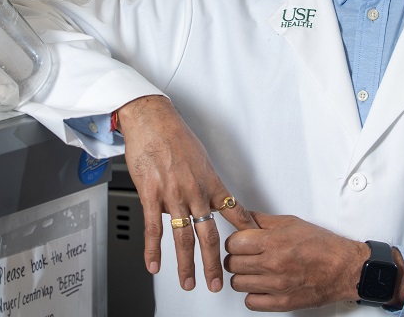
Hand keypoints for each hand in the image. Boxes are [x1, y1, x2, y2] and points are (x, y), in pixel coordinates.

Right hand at [116, 95, 257, 292]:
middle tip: (217, 283)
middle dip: (214, 263)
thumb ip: (203, 183)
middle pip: (208, 234)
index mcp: (210, 181)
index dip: (244, 232)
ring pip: (183, 236)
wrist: (152, 119)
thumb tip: (200, 202)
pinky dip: (153, 250)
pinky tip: (154, 265)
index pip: (232, 211)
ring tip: (189, 282)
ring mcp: (173, 194)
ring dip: (186, 264)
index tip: (252, 247)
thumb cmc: (175, 134)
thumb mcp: (200, 157)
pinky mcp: (151, 194)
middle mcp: (194, 190)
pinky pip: (153, 228)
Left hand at [224, 213, 371, 311]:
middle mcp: (273, 265)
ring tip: (254, 271)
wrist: (344, 268)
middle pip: (233, 263)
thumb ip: (264, 221)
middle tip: (247, 255)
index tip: (241, 242)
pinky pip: (251, 302)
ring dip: (243, 276)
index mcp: (274, 242)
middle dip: (237, 257)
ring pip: (238, 283)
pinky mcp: (281, 303)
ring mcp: (276, 286)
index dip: (235, 241)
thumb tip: (245, 217)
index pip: (234, 242)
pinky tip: (261, 286)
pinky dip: (253, 295)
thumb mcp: (292, 223)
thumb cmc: (323, 246)